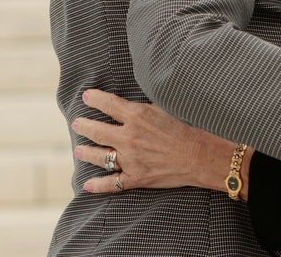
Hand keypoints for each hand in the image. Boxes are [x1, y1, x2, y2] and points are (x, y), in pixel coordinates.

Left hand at [72, 90, 251, 196]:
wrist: (203, 155)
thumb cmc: (191, 126)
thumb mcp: (168, 107)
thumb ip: (148, 105)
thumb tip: (136, 101)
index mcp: (137, 115)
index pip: (108, 104)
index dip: (95, 99)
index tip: (86, 96)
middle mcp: (129, 137)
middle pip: (97, 130)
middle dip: (84, 125)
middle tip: (77, 123)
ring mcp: (130, 159)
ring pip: (100, 156)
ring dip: (86, 152)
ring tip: (78, 150)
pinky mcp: (136, 178)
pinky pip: (111, 183)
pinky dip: (98, 185)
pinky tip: (87, 185)